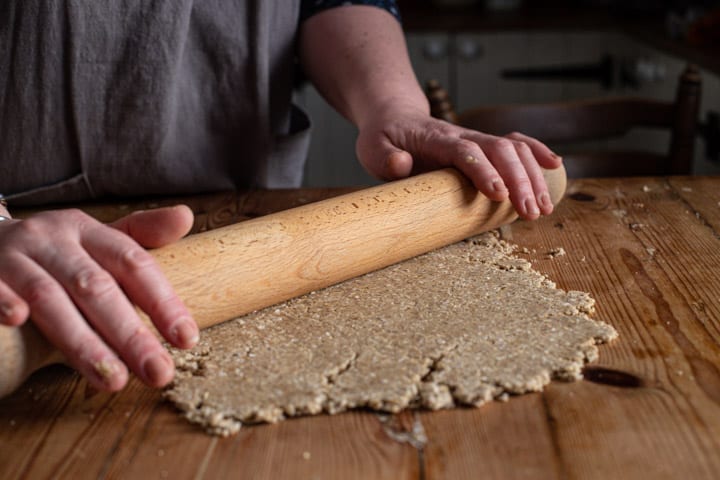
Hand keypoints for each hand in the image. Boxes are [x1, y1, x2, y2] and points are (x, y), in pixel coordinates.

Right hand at [0, 206, 198, 390]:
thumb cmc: (56, 251)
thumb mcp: (98, 238)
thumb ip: (142, 235)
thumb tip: (186, 217)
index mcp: (89, 231)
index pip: (133, 264)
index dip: (162, 301)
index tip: (187, 338)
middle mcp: (53, 239)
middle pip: (97, 288)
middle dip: (131, 334)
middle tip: (158, 372)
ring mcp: (14, 256)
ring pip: (50, 298)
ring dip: (82, 342)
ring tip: (113, 378)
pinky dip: (3, 302)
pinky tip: (18, 323)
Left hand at [355, 105, 562, 219]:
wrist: (394, 117)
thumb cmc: (383, 138)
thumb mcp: (371, 148)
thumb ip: (384, 157)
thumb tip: (401, 164)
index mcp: (436, 138)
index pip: (464, 151)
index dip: (483, 170)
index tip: (499, 194)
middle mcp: (462, 135)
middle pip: (499, 150)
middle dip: (519, 181)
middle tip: (531, 213)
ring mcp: (476, 139)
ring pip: (513, 149)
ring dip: (532, 177)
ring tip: (543, 209)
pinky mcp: (483, 145)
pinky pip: (516, 143)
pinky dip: (536, 152)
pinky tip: (555, 168)